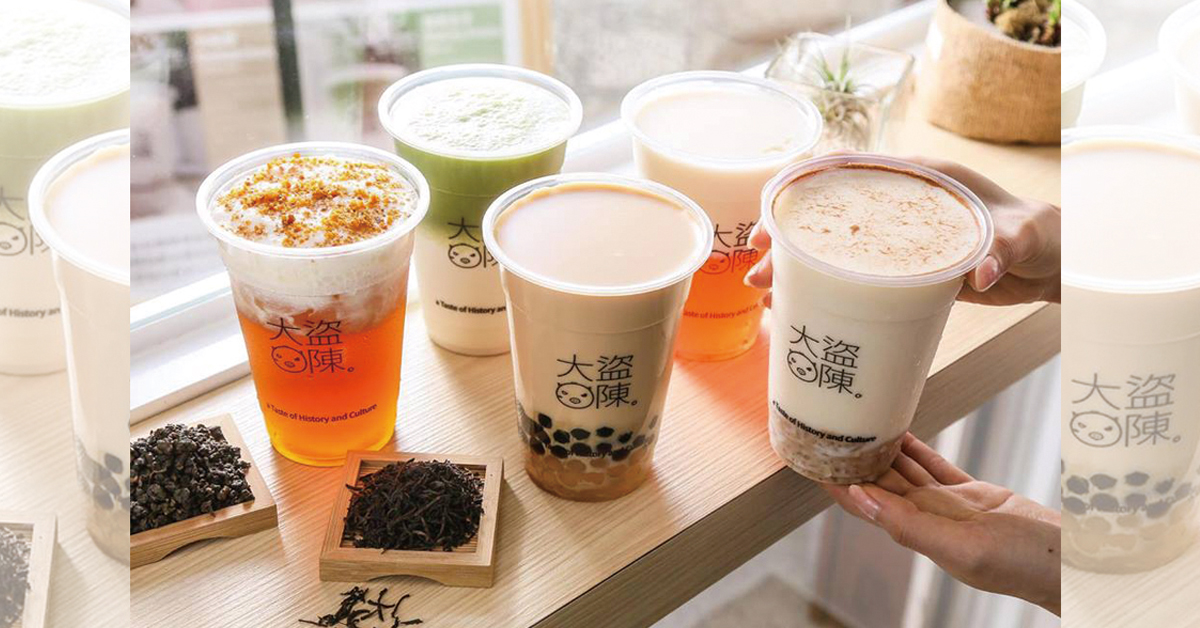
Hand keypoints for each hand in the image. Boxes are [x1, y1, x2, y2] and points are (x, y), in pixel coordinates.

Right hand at [744, 155, 1060, 306]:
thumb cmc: (1044, 233)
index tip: (773, 219)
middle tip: (757, 270)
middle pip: (831, 217)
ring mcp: (901, 240)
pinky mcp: (906, 273)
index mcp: (921, 178)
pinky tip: (803, 312)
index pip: (849, 174)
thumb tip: (982, 272)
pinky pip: (857, 280)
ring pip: (838, 251)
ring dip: (800, 272)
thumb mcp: (1026, 233)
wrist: (1057, 262)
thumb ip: (1004, 245)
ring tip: (767, 296)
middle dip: (789, 242)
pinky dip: (828, 294)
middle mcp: (902, 205)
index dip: (804, 191)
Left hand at [824, 434, 1060, 615]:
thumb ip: (912, 526)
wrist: (1078, 562)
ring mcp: (952, 507)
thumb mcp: (965, 548)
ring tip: (857, 425)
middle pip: (881, 485)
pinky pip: (936, 467)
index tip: (814, 462)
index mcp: (921, 535)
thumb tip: (864, 501)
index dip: (840, 486)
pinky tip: (900, 433)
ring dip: (881, 451)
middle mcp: (929, 520)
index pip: (868, 506)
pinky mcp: (975, 495)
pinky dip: (916, 449)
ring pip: (906, 472)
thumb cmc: (1025, 564)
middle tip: (830, 431)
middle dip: (854, 462)